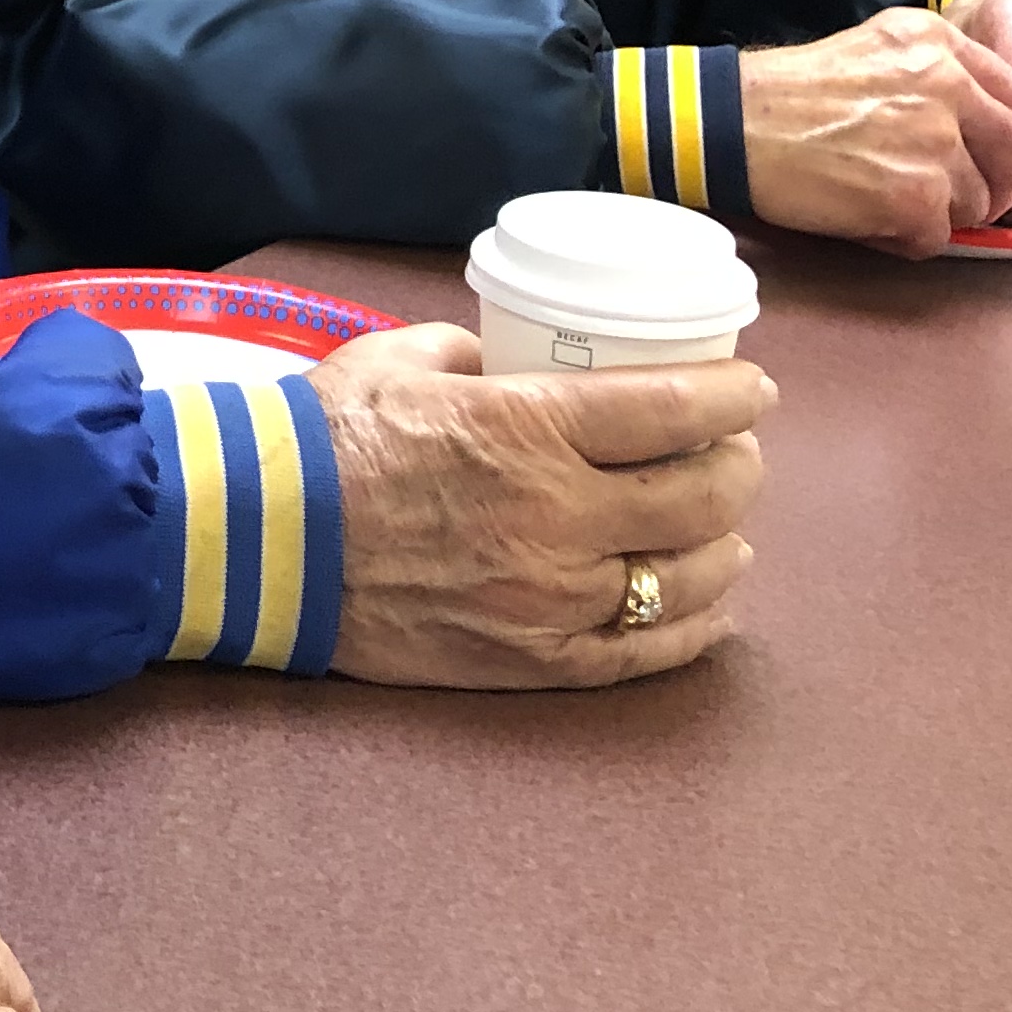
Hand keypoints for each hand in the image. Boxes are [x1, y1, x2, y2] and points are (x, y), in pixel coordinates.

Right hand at [312, 324, 766, 688]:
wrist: (256, 540)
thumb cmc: (323, 440)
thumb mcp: (400, 360)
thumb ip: (474, 351)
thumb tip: (510, 356)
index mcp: (529, 428)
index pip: (674, 410)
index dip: (734, 397)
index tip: (754, 390)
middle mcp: (558, 515)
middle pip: (703, 495)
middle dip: (739, 467)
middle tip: (735, 453)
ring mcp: (551, 597)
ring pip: (691, 578)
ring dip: (726, 546)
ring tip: (726, 529)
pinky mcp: (532, 659)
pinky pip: (645, 651)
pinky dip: (694, 627)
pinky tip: (707, 604)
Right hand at [737, 7, 1011, 252]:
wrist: (730, 123)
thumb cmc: (789, 93)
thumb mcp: (873, 49)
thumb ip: (935, 74)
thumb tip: (981, 128)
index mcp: (937, 41)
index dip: (1001, 134)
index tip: (983, 155)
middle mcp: (947, 84)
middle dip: (995, 184)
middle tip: (959, 198)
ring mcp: (935, 143)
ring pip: (978, 200)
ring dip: (940, 213)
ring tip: (887, 201)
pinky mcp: (915, 197)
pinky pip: (939, 237)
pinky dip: (906, 239)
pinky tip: (867, 219)